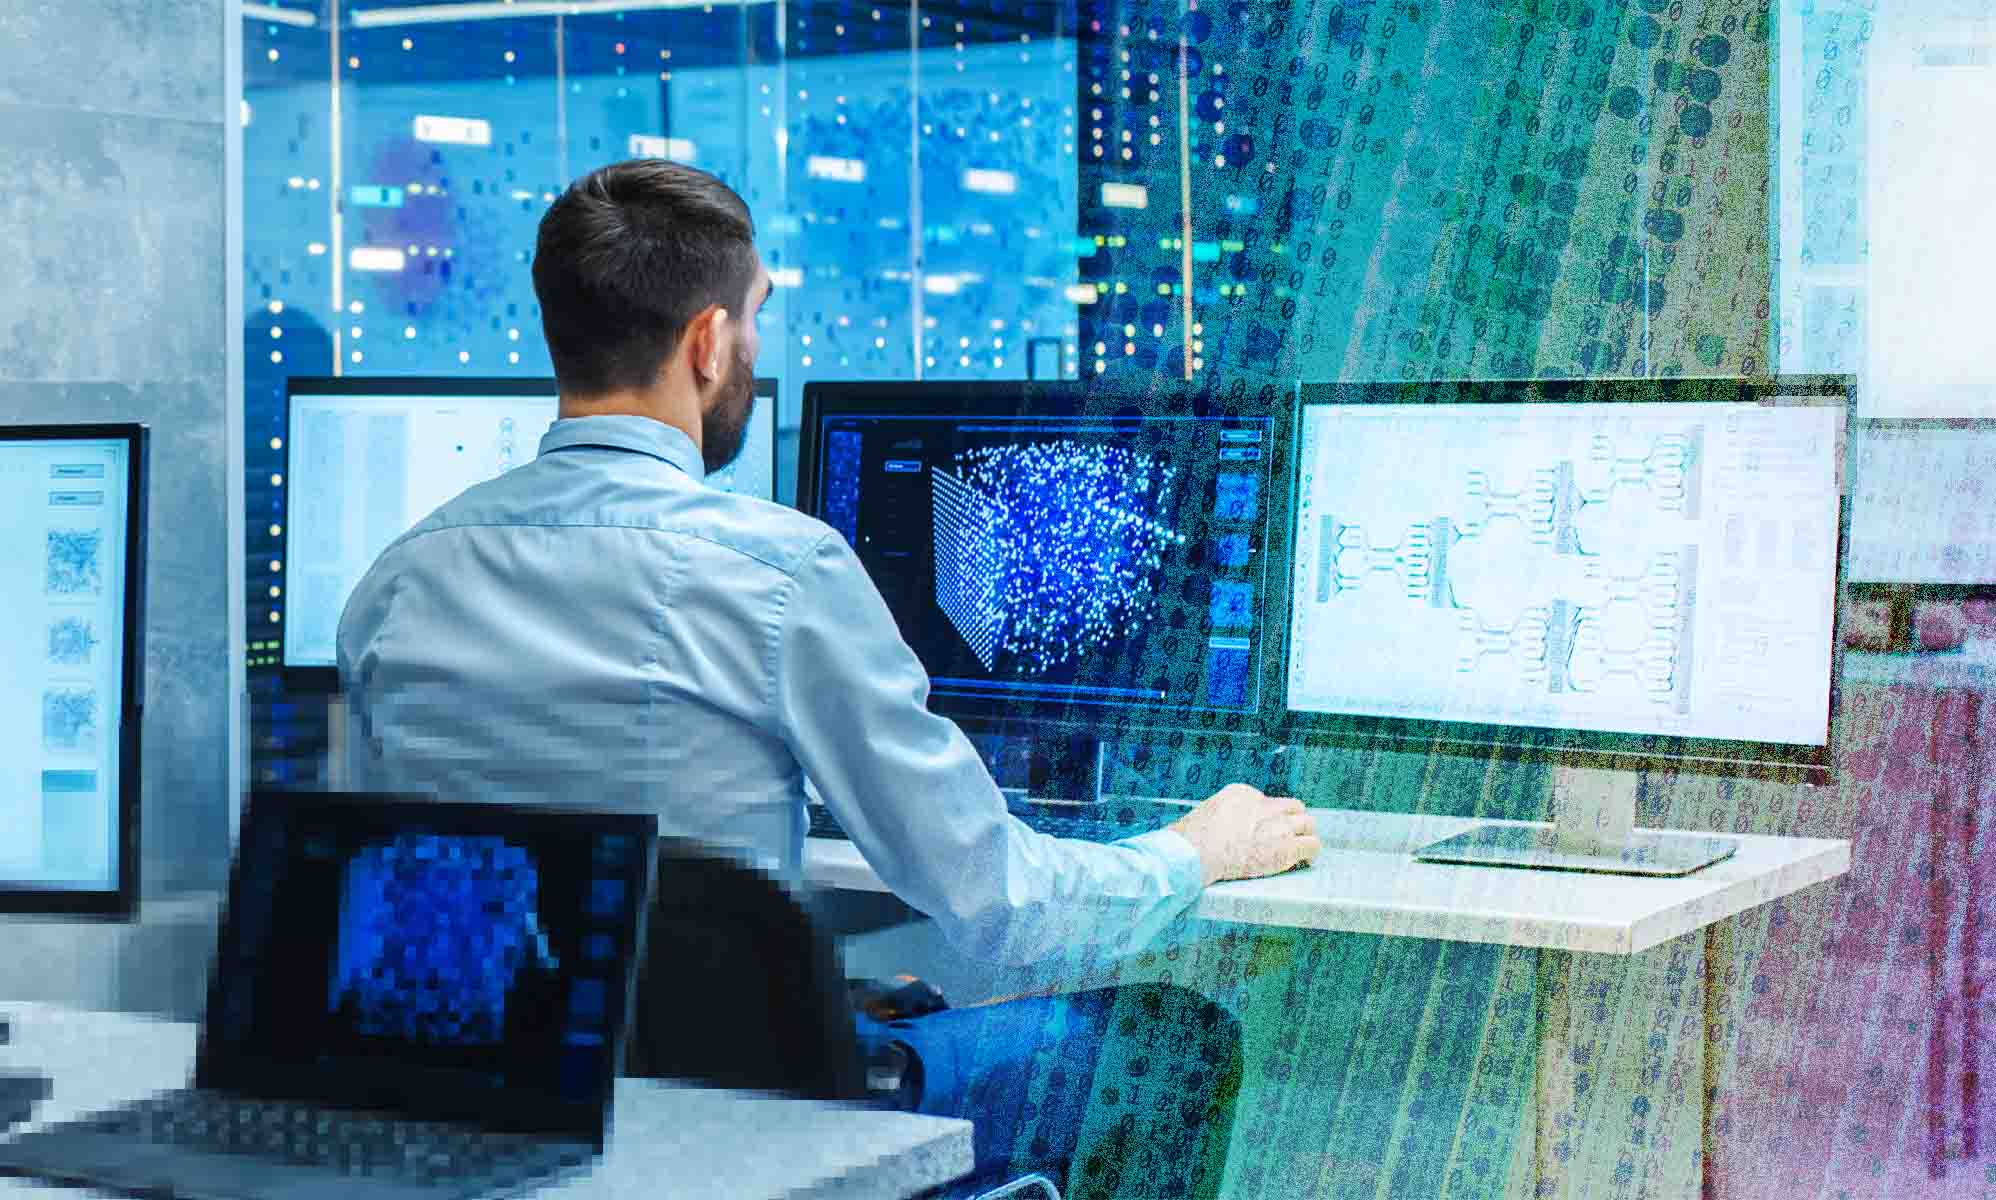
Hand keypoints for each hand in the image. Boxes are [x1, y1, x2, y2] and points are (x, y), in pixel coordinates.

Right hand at [1168, 783, 1321, 886]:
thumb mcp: (1209, 813)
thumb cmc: (1192, 839)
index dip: (1269, 818)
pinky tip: (1305, 860)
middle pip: (1293, 808)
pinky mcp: (1286, 847)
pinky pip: (1312, 845)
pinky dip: (1310, 852)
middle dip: (1292, 822)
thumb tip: (1228, 828)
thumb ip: (1226, 815)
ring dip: (1304, 835)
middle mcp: (1265, 806)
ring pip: (1307, 823)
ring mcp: (1278, 826)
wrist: (1196, 852)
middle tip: (1288, 838)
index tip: (1264, 831)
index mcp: (1243, 794)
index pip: (1269, 801)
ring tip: (1300, 849)